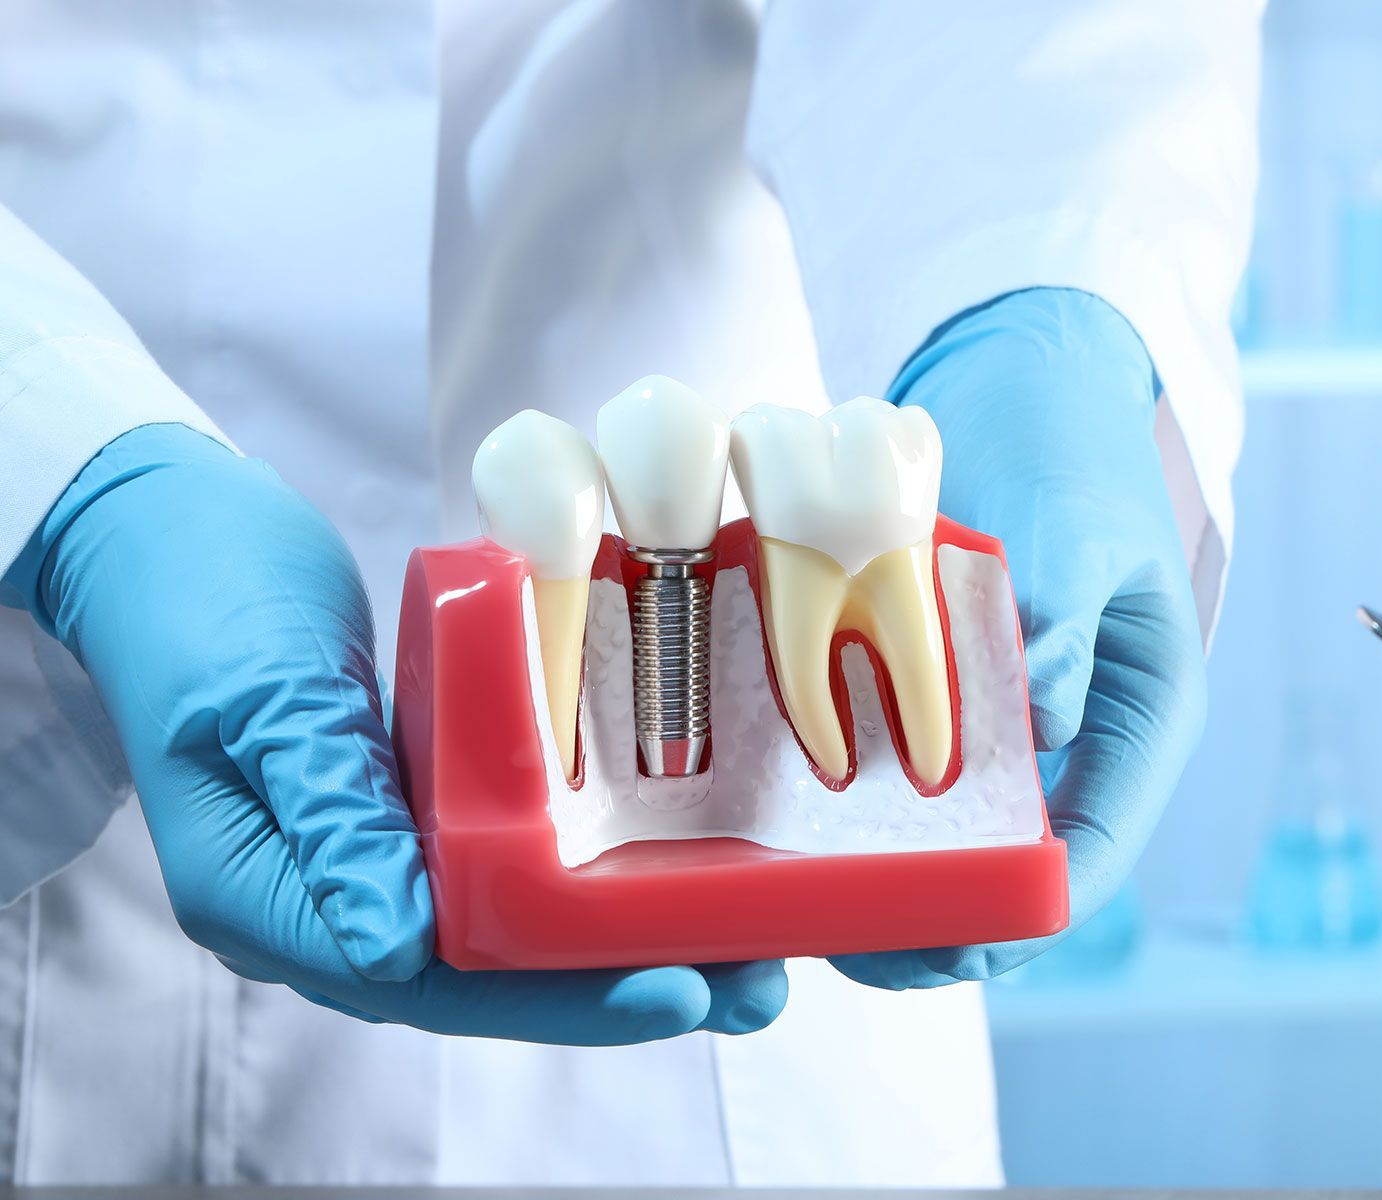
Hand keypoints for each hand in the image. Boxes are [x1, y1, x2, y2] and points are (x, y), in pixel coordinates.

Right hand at [6, 424, 784, 1041]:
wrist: (160, 528)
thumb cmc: (194, 596)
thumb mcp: (261, 695)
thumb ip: (328, 813)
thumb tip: (399, 946)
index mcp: (265, 899)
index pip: (429, 981)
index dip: (557, 996)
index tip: (674, 989)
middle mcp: (326, 902)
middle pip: (488, 978)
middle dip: (619, 987)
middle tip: (753, 987)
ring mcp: (368, 860)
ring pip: (507, 932)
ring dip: (619, 941)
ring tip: (745, 950)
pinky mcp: (407, 810)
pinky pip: (506, 864)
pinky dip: (586, 873)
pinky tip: (674, 869)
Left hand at [834, 288, 1206, 987]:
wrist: (1020, 374)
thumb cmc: (1071, 443)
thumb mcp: (1079, 522)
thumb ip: (1067, 613)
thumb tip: (1045, 713)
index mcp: (1136, 719)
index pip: (1092, 853)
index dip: (1022, 913)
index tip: (947, 946)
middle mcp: (1071, 743)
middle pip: (1010, 868)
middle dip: (935, 916)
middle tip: (842, 940)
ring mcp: (999, 724)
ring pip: (944, 835)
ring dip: (880, 873)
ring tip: (795, 900)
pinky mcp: (934, 694)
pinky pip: (891, 771)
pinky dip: (844, 802)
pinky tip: (774, 818)